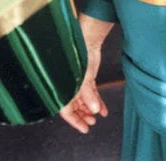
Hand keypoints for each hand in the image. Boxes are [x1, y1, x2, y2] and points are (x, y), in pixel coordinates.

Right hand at [60, 15, 112, 133]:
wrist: (86, 36)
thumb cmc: (77, 51)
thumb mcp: (83, 75)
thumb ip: (88, 93)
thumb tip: (95, 110)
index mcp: (62, 86)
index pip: (65, 109)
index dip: (74, 121)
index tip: (84, 129)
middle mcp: (68, 85)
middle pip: (74, 107)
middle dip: (83, 116)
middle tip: (91, 124)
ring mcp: (78, 82)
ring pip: (83, 101)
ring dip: (90, 110)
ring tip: (97, 118)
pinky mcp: (86, 78)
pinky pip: (91, 94)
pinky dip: (97, 101)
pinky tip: (103, 109)